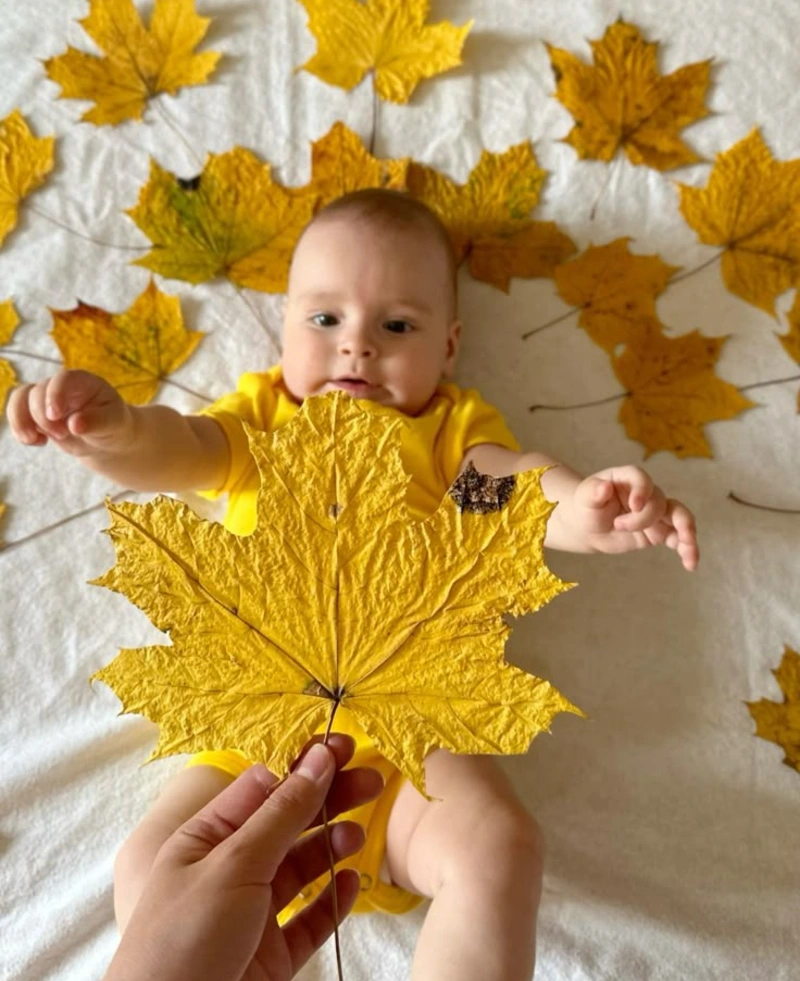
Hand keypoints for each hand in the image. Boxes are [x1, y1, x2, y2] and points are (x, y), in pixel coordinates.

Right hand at [7, 369, 133, 457]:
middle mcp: (60, 386)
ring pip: (20, 399)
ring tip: (36, 440)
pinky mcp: (37, 414)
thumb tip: (75, 424)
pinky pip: (18, 415)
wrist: (107, 438)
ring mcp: (46, 399)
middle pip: (37, 392)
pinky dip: (20, 430)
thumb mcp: (113, 423)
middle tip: (62, 435)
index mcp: (82, 381)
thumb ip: (96, 421)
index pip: (62, 380)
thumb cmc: (114, 425)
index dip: (54, 395)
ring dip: (21, 421)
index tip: (55, 416)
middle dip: (43, 418)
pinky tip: (37, 442)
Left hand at [105, 734, 383, 980]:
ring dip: (331, 847)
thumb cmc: (183, 941)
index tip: (343, 748)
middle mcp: (229, 871)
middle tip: (371, 781)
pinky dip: (333, 900)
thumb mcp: (233, 865)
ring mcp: (252, 915)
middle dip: (328, 800)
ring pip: (301, 869)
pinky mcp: (272, 955)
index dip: (303, 765)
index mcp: (206, 839)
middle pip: (288, 824)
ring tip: (357, 836)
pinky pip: (310, 919)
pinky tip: (351, 883)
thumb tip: (318, 759)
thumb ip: (282, 813)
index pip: (262, 788)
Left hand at [571, 466, 698, 570]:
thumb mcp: (585, 498)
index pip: (641, 479)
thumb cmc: (587, 507)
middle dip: (643, 518)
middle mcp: (646, 494)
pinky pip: (678, 538)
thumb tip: (603, 487)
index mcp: (628, 479)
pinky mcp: (660, 531)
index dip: (642, 490)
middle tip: (619, 526)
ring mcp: (656, 513)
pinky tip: (690, 563)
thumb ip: (593, 491)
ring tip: (687, 546)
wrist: (589, 527)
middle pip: (658, 501)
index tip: (635, 505)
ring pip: (679, 516)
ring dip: (686, 530)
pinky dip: (687, 549)